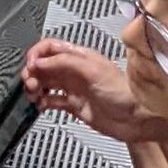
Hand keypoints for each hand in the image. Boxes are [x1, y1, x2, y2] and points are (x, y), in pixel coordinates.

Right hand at [22, 39, 167, 143]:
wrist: (136, 119)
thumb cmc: (124, 93)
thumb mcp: (93, 71)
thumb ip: (65, 63)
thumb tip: (40, 61)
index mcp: (80, 57)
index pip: (51, 48)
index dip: (37, 54)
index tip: (30, 66)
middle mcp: (74, 70)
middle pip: (44, 65)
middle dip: (33, 72)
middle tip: (31, 84)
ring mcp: (73, 88)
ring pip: (45, 82)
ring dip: (35, 87)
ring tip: (34, 95)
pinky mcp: (73, 105)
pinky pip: (51, 100)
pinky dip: (42, 102)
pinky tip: (41, 105)